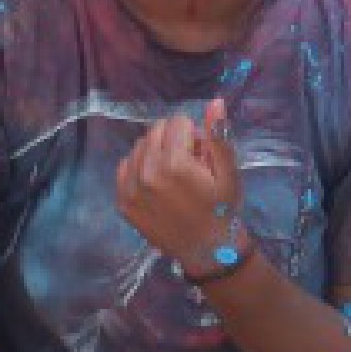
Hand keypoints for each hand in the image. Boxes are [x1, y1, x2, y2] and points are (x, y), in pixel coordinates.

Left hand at [114, 100, 240, 269]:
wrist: (208, 250)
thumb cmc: (222, 209)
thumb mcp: (228, 172)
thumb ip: (217, 135)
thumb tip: (214, 101)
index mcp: (174, 163)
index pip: (178, 122)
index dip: (194, 134)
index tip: (202, 155)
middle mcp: (147, 172)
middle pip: (155, 131)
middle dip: (173, 140)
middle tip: (189, 164)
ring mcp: (131, 188)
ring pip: (139, 146)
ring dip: (156, 152)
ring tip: (173, 175)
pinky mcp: (122, 201)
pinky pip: (125, 166)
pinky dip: (139, 168)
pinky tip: (156, 184)